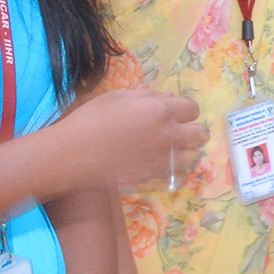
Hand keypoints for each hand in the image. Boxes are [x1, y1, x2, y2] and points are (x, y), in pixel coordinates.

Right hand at [49, 88, 205, 191]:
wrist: (73, 153)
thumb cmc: (91, 119)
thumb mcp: (118, 97)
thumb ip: (147, 96)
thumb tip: (169, 97)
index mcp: (160, 111)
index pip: (192, 108)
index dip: (186, 109)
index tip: (178, 112)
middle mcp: (168, 135)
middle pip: (201, 134)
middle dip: (195, 131)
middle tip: (184, 132)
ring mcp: (162, 159)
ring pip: (194, 157)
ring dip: (189, 152)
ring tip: (177, 150)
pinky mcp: (153, 178)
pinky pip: (177, 176)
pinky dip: (176, 172)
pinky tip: (167, 167)